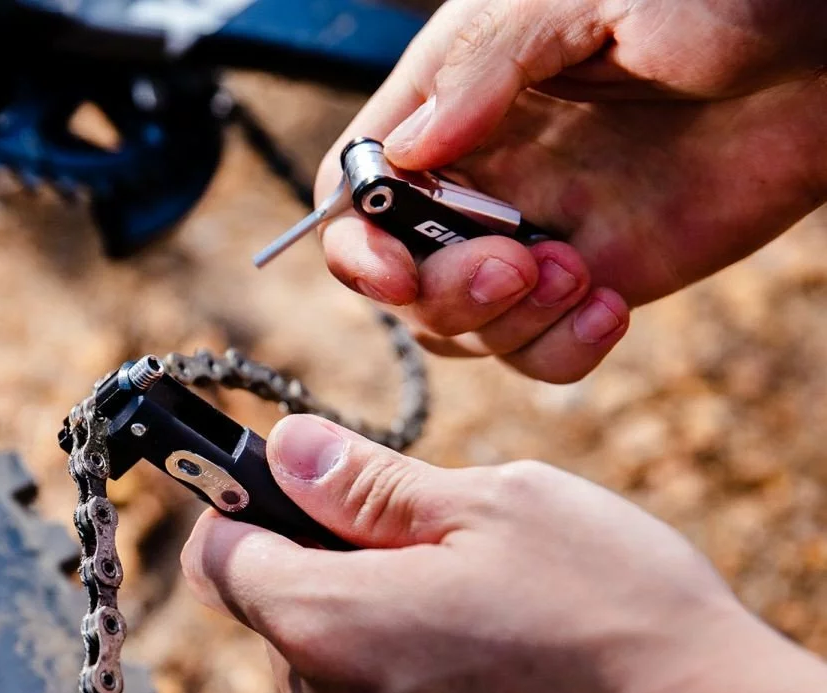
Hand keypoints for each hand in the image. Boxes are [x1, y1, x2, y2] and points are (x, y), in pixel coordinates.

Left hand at [182, 414, 826, 692]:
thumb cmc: (623, 621)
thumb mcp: (498, 507)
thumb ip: (367, 483)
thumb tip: (286, 448)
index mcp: (324, 628)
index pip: (219, 555)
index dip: (247, 501)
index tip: (299, 473)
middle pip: (275, 607)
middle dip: (330, 556)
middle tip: (438, 532)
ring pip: (330, 658)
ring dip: (380, 614)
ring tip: (490, 600)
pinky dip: (414, 670)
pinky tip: (505, 658)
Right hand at [319, 0, 826, 382]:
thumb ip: (486, 67)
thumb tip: (407, 153)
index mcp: (461, 94)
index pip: (361, 182)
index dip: (356, 238)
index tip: (391, 271)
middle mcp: (488, 170)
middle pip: (400, 273)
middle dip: (440, 291)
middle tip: (516, 263)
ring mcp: (543, 227)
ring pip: (463, 325)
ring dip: (502, 324)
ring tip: (578, 277)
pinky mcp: (605, 275)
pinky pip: (543, 348)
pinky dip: (558, 351)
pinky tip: (610, 308)